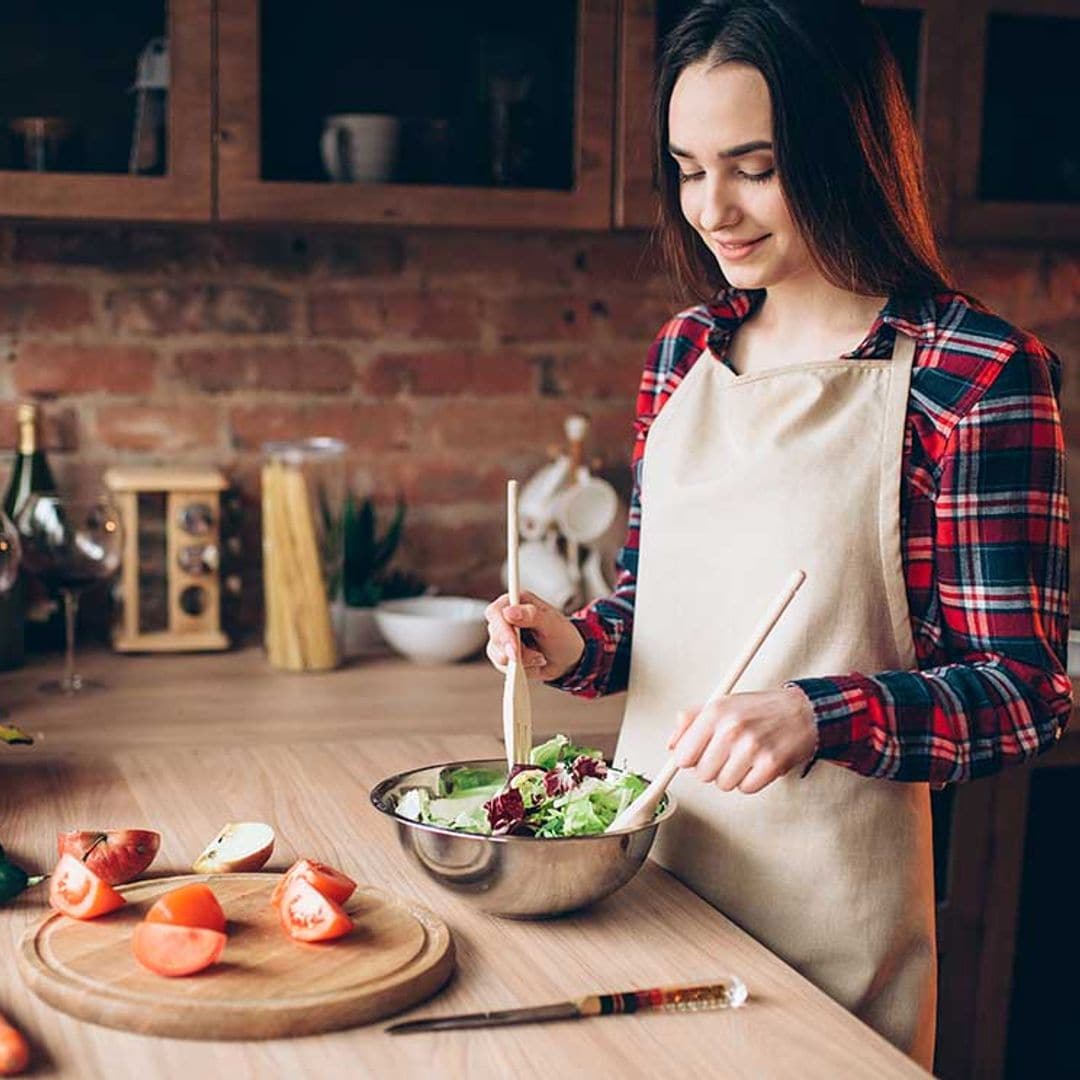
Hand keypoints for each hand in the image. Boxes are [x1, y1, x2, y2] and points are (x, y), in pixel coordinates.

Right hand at [485, 590, 585, 681]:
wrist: (566, 658)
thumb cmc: (561, 635)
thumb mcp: (552, 623)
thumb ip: (532, 615)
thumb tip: (509, 611)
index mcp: (515, 602)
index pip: (495, 612)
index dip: (502, 629)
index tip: (514, 646)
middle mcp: (503, 618)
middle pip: (494, 634)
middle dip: (514, 649)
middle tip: (535, 658)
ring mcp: (500, 638)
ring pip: (497, 653)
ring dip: (522, 660)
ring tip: (540, 657)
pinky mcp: (500, 655)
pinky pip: (502, 666)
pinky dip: (521, 668)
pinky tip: (534, 663)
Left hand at [667, 686, 817, 794]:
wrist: (803, 712)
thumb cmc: (761, 709)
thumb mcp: (722, 704)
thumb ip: (691, 721)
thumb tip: (672, 745)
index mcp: (715, 712)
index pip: (683, 755)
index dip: (689, 759)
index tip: (697, 758)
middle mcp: (731, 729)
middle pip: (702, 774)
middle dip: (713, 768)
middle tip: (727, 755)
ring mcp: (752, 747)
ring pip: (723, 784)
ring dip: (732, 776)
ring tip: (744, 758)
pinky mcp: (770, 764)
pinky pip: (746, 788)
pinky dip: (750, 781)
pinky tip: (757, 765)